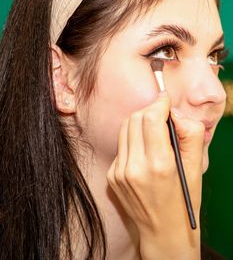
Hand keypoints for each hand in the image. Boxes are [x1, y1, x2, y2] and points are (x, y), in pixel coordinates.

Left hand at [107, 91, 204, 259]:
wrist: (162, 232)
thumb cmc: (183, 198)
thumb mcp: (196, 167)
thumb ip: (189, 133)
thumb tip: (173, 112)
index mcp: (159, 165)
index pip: (150, 117)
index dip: (159, 103)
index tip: (166, 100)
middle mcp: (134, 168)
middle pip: (135, 118)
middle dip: (149, 110)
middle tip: (162, 115)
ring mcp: (119, 172)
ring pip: (125, 128)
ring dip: (139, 122)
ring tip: (153, 131)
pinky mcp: (112, 176)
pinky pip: (121, 145)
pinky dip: (133, 139)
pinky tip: (144, 150)